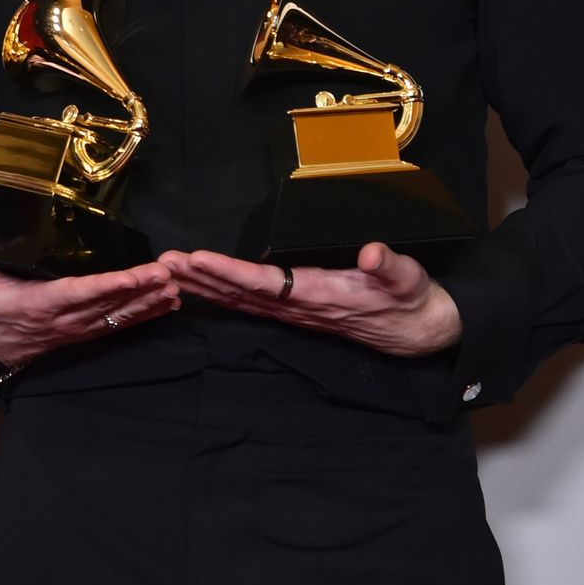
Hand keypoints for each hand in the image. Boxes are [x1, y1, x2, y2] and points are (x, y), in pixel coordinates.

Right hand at [0, 250, 179, 370]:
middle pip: (106, 305)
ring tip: (177, 289)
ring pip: (118, 316)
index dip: (106, 287)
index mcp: (36, 305)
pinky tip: (169, 305)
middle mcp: (62, 320)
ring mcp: (76, 329)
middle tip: (170, 275)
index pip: (76, 294)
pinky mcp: (84, 332)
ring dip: (149, 304)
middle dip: (139, 291)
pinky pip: (118, 324)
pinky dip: (145, 315)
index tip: (133, 276)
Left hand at [158, 242, 462, 356]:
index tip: (198, 259)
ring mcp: (295, 313)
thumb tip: (373, 252)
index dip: (229, 272)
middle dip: (200, 278)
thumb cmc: (411, 300)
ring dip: (203, 286)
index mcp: (321, 296)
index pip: (266, 283)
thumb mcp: (410, 279)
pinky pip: (250, 305)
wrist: (420, 332)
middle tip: (163, 262)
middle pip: (240, 294)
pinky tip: (199, 288)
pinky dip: (221, 295)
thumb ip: (392, 265)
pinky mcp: (296, 313)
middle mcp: (300, 308)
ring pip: (240, 301)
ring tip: (169, 269)